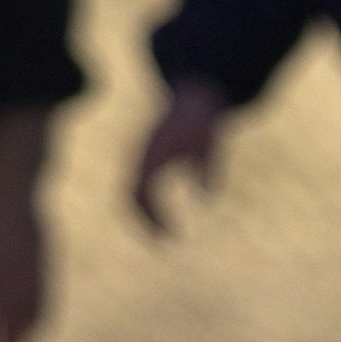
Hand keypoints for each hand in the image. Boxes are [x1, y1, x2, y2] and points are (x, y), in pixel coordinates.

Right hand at [128, 80, 230, 235]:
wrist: (193, 99)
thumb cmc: (202, 121)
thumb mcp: (211, 143)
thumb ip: (207, 168)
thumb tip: (208, 197)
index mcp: (152, 154)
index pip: (142, 192)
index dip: (153, 215)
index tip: (172, 233)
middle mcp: (141, 157)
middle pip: (129, 196)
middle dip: (143, 221)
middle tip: (162, 242)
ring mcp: (140, 158)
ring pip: (130, 193)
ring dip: (143, 216)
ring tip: (162, 237)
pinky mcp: (145, 160)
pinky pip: (138, 188)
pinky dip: (147, 207)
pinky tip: (164, 221)